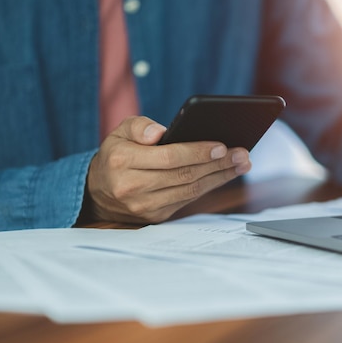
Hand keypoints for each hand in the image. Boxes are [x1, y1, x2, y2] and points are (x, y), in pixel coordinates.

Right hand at [86, 116, 250, 223]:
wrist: (99, 190)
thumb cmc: (117, 154)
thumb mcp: (121, 131)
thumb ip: (140, 126)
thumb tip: (160, 132)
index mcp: (122, 161)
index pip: (168, 157)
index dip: (197, 152)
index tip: (222, 145)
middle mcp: (132, 186)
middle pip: (184, 175)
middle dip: (217, 164)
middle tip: (241, 154)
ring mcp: (144, 205)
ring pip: (190, 190)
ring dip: (219, 177)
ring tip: (241, 164)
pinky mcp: (155, 216)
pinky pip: (188, 200)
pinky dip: (209, 187)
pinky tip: (224, 175)